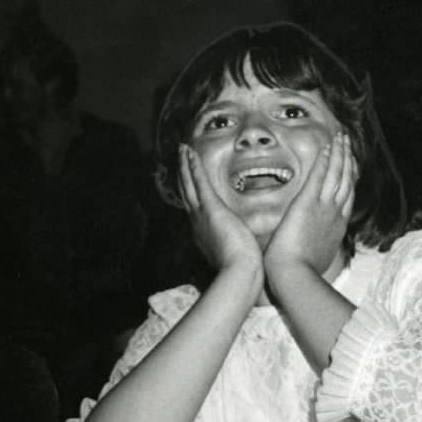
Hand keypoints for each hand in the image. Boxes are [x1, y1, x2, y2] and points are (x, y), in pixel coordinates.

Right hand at [179, 146, 263, 278]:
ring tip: (182, 150)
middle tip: (180, 158)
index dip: (190, 192)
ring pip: (189, 184)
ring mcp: (201, 215)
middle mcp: (197, 222)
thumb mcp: (234, 255)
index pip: (195, 207)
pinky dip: (194, 167)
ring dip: (186, 165)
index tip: (188, 182)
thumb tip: (241, 247)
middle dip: (183, 174)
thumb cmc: (242, 268)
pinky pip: (199, 182)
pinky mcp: (211, 209)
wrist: (239, 272)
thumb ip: (233, 247)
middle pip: (187, 192)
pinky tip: (191, 154)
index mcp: (204, 233)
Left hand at [263, 132, 356, 280]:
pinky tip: (327, 146)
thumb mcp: (318, 259)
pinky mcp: (308, 203)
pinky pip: (319, 176)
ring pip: (336, 174)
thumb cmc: (302, 273)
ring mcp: (324, 207)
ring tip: (341, 136)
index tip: (351, 165)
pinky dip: (325, 159)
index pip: (347, 197)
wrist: (296, 276)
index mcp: (337, 227)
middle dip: (348, 160)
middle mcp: (335, 213)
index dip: (350, 178)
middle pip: (346, 181)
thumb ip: (320, 248)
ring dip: (340, 153)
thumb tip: (316, 250)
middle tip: (349, 143)